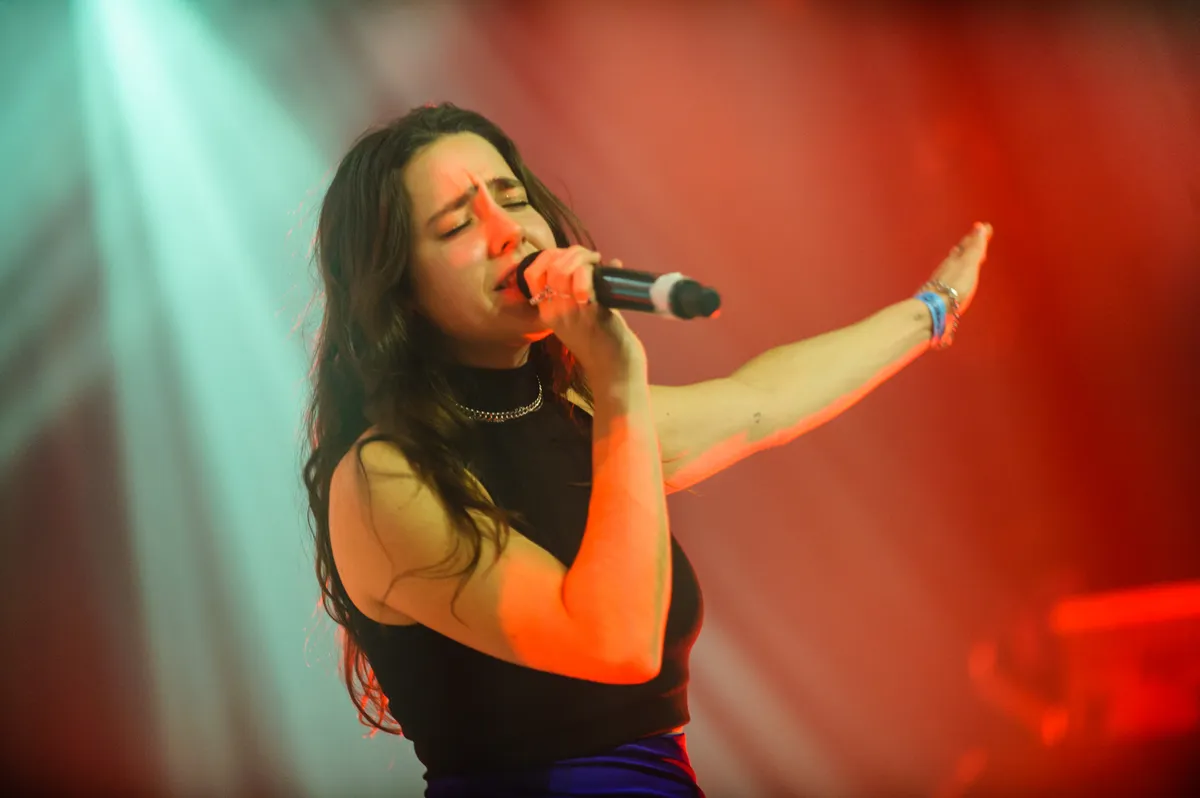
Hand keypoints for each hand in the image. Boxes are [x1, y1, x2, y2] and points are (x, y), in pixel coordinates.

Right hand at [521, 247, 645, 377]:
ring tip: (598, 262)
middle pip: (552, 266)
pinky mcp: (593, 314)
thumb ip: (577, 293)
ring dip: (585, 258)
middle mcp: (555, 312)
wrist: (615, 373)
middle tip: (591, 258)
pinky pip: (588, 280)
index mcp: (547, 313)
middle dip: (573, 252)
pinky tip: (611, 269)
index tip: (569, 257)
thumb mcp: (578, 320)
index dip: (550, 256)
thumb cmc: (601, 345)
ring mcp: (572, 313)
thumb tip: (592, 262)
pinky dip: (600, 269)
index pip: (532, 274)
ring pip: (567, 270)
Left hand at [927, 222, 991, 314]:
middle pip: (960, 251)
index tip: (985, 226)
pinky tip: (953, 272)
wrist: (934, 306)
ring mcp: (943, 277)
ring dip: (961, 255)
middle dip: (969, 244)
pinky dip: (955, 268)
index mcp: (957, 258)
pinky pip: (949, 273)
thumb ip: (975, 248)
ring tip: (963, 251)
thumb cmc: (954, 286)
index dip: (977, 236)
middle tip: (976, 236)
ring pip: (953, 262)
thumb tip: (980, 227)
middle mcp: (948, 265)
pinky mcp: (940, 288)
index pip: (969, 243)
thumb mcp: (969, 264)